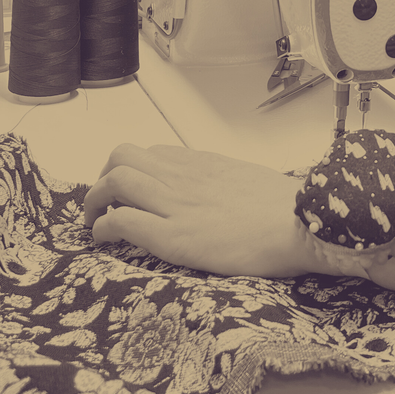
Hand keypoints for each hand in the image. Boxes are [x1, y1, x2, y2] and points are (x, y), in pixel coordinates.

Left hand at [84, 143, 306, 277]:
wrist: (301, 223)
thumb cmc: (287, 208)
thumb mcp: (250, 181)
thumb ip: (225, 182)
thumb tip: (219, 194)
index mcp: (204, 164)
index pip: (152, 154)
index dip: (133, 170)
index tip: (132, 191)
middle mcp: (184, 177)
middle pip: (122, 156)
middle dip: (104, 178)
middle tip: (106, 203)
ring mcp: (176, 204)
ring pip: (114, 181)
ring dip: (94, 201)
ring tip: (95, 221)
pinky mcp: (172, 236)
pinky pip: (120, 220)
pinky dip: (102, 228)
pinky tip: (104, 239)